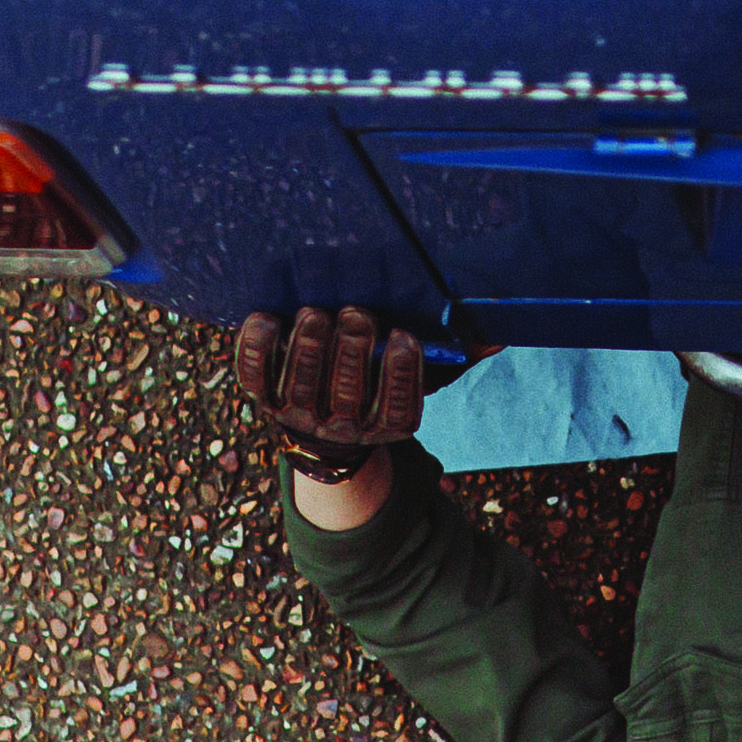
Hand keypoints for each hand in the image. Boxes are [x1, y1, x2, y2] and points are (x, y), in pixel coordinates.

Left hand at [233, 305, 425, 482]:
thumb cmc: (378, 382)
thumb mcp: (412, 379)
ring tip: (316, 314)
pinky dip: (259, 347)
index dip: (401, 373)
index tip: (403, 335)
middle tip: (356, 313)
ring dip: (309, 348)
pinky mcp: (264, 399)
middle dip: (353, 352)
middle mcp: (342, 427)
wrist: (324, 416)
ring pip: (302, 388)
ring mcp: (299, 416)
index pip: (397, 408)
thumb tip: (486, 341)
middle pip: (347, 396)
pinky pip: (255, 377)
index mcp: (385, 426)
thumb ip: (444, 362)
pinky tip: (268, 319)